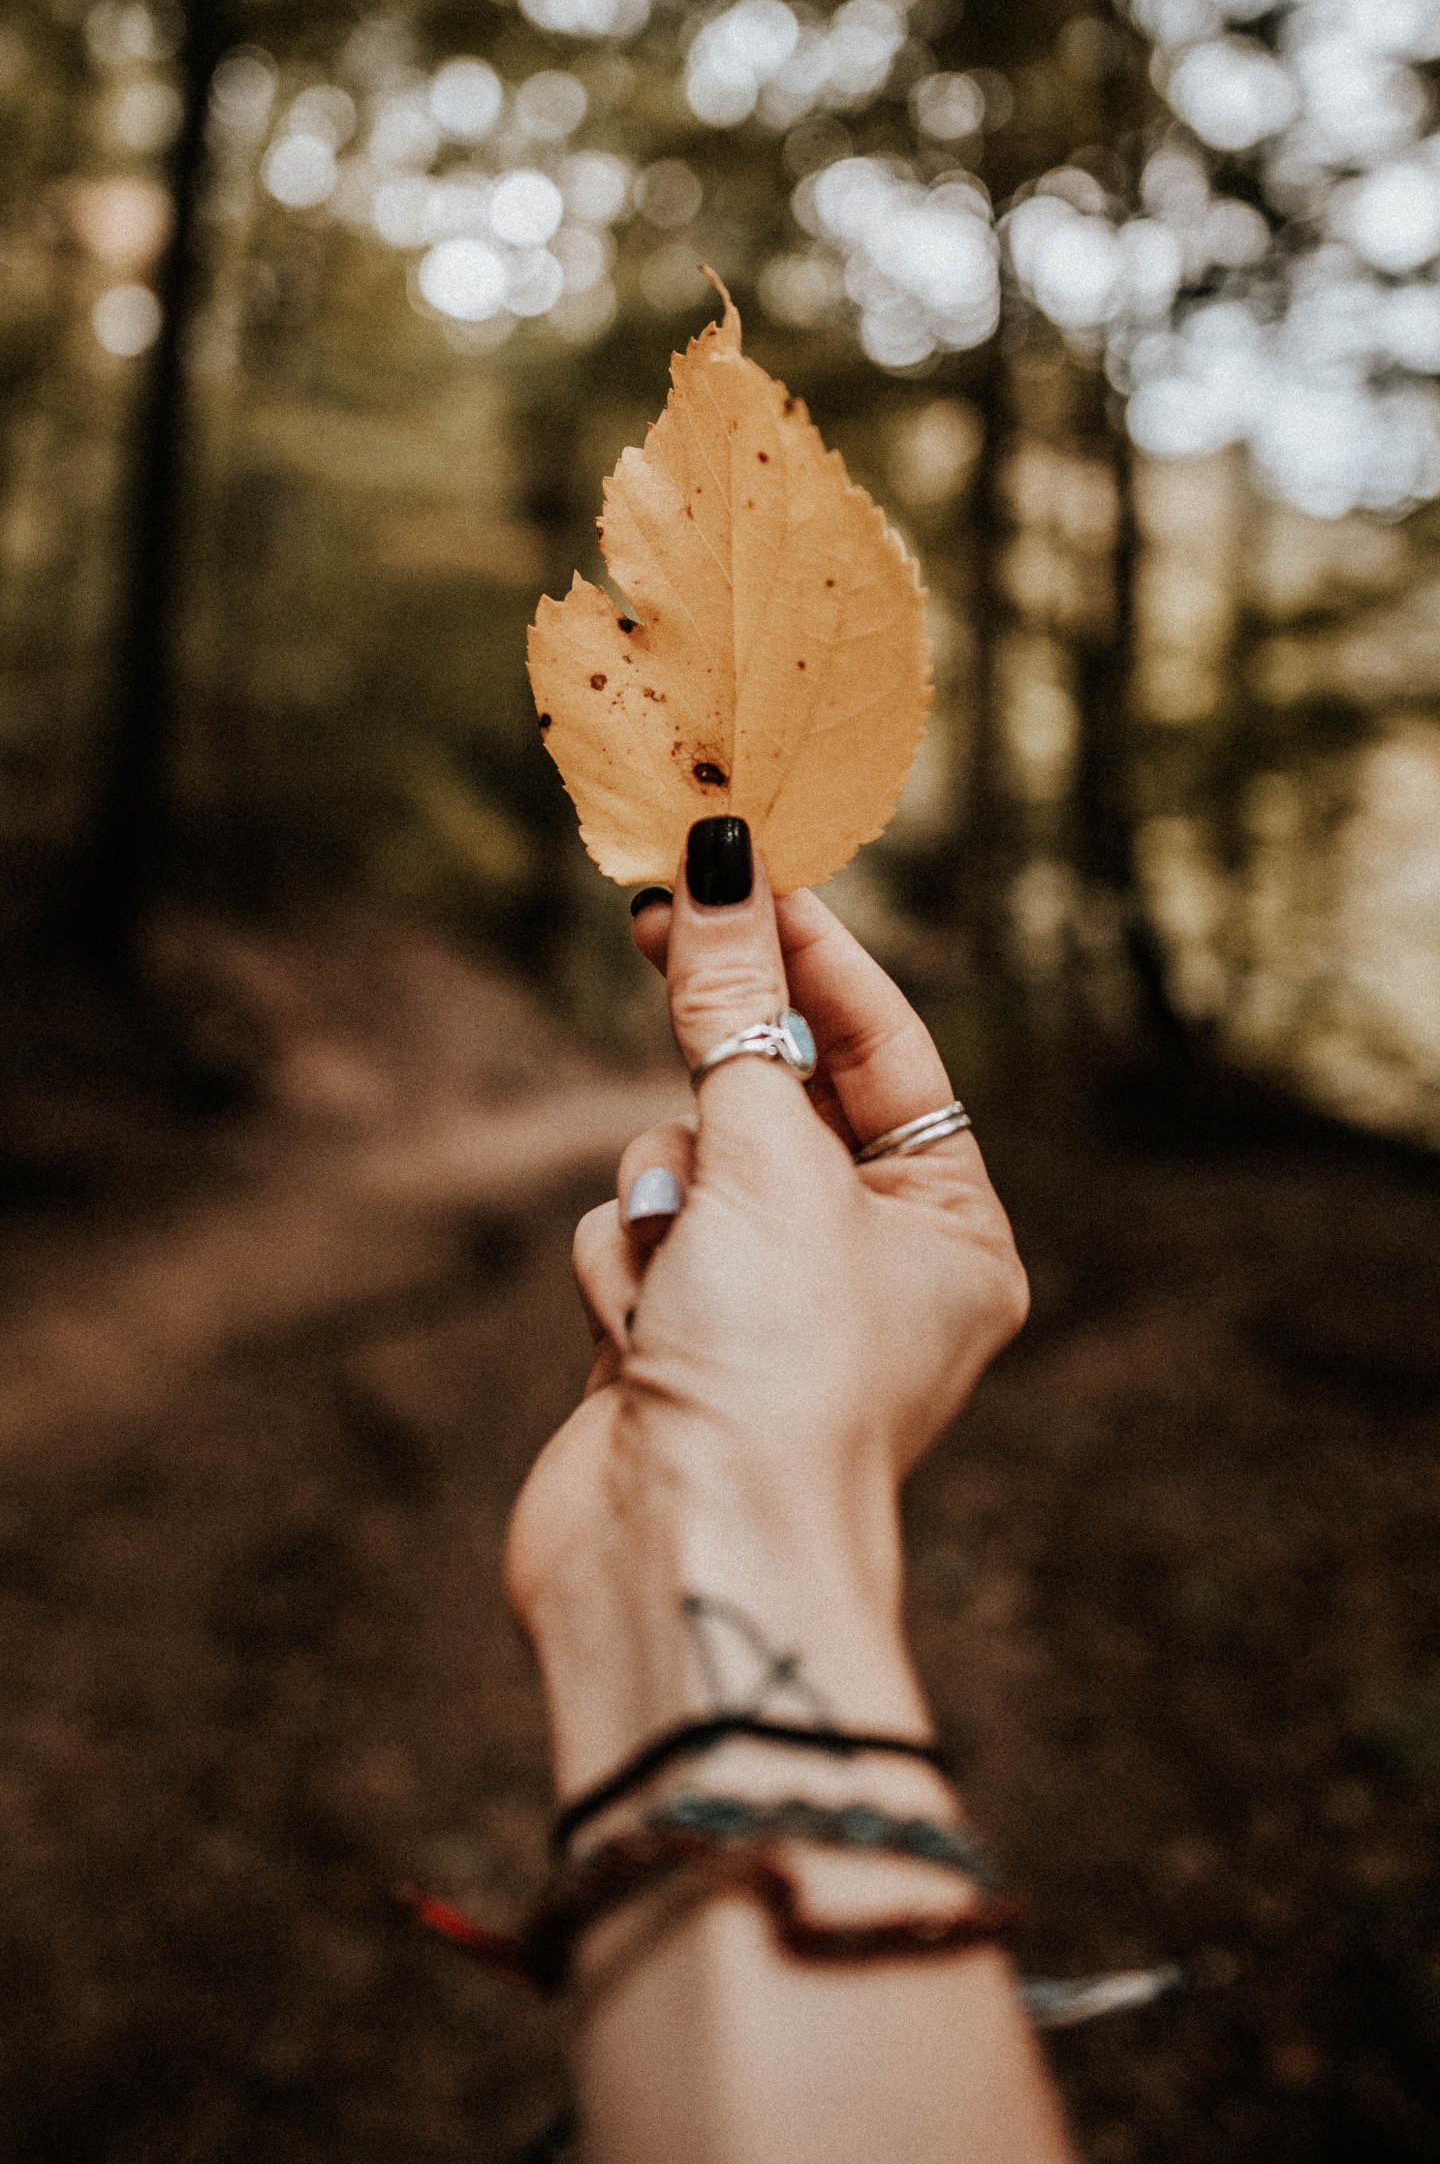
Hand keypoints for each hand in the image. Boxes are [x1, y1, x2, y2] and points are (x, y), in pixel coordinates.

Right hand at [505, 822, 1028, 1799]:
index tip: (737, 859)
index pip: (883, 1046)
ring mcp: (766, 1308)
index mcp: (952, 1226)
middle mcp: (870, 1265)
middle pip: (775, 1096)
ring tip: (681, 1270)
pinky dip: (623, 1270)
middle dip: (721, 1063)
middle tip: (658, 915)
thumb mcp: (766, 1160)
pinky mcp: (673, 1346)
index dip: (808, 950)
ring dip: (665, 1194)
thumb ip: (733, 1011)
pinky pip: (632, 1238)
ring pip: (682, 1161)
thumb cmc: (775, 1367)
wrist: (688, 1566)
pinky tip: (639, 1339)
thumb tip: (721, 868)